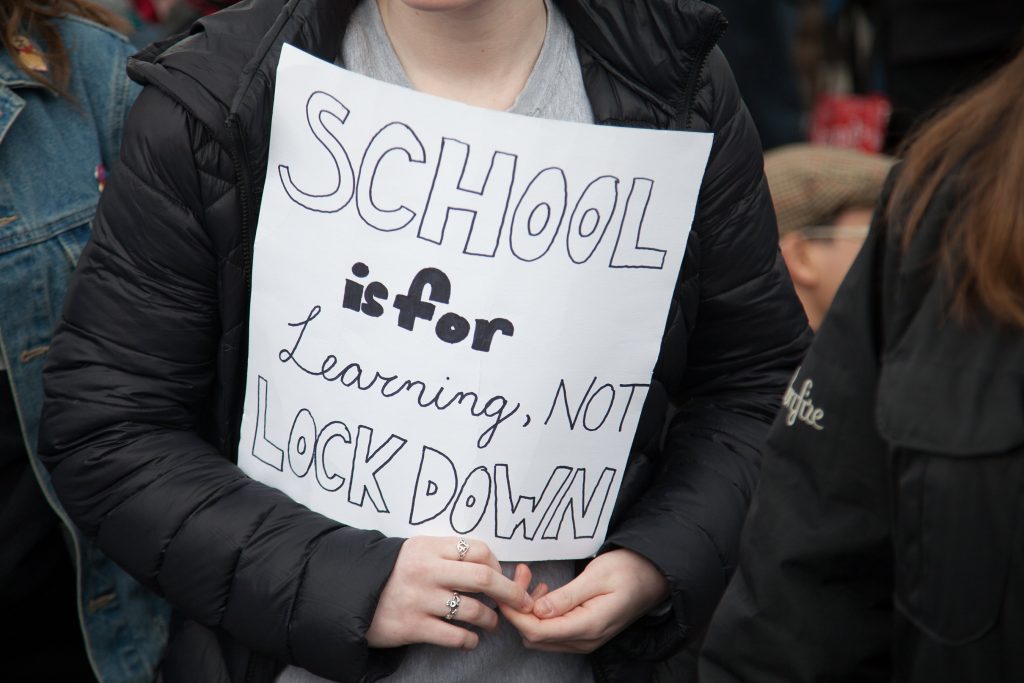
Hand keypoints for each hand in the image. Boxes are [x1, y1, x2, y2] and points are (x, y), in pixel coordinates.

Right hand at [366, 536, 533, 649]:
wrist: (350, 595)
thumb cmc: (392, 573)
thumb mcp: (417, 551)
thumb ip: (448, 554)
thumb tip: (491, 566)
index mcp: (430, 547)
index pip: (478, 550)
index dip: (498, 565)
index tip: (501, 577)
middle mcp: (426, 571)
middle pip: (483, 577)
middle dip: (510, 592)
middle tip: (522, 601)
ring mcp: (419, 599)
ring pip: (473, 610)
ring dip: (491, 619)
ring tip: (491, 622)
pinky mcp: (412, 626)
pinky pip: (455, 636)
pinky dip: (470, 640)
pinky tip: (470, 639)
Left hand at [498, 549, 668, 652]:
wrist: (654, 576)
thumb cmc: (629, 570)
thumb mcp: (597, 576)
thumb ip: (566, 596)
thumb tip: (537, 610)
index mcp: (588, 626)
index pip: (537, 631)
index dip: (515, 613)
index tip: (504, 590)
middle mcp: (585, 640)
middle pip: (535, 636)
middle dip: (519, 609)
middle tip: (521, 576)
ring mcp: (585, 639)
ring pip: (541, 634)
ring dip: (529, 610)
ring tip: (531, 579)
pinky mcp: (584, 632)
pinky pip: (552, 630)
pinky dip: (541, 612)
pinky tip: (544, 591)